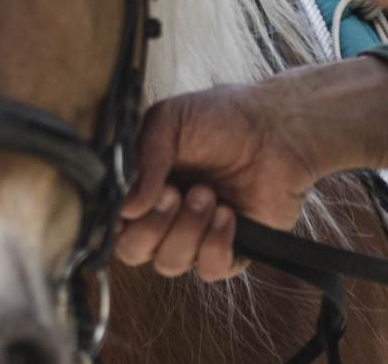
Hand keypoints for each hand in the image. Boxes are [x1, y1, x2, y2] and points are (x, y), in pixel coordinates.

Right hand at [114, 56, 387, 282]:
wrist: (277, 129)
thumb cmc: (221, 118)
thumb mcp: (167, 121)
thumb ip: (140, 161)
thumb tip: (125, 209)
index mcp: (140, 187)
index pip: (110, 222)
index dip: (117, 219)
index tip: (135, 199)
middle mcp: (162, 216)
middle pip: (132, 251)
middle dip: (153, 225)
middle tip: (175, 192)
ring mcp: (194, 236)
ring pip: (169, 263)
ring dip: (188, 229)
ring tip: (209, 194)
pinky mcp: (229, 251)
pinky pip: (209, 270)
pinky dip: (217, 243)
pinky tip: (229, 213)